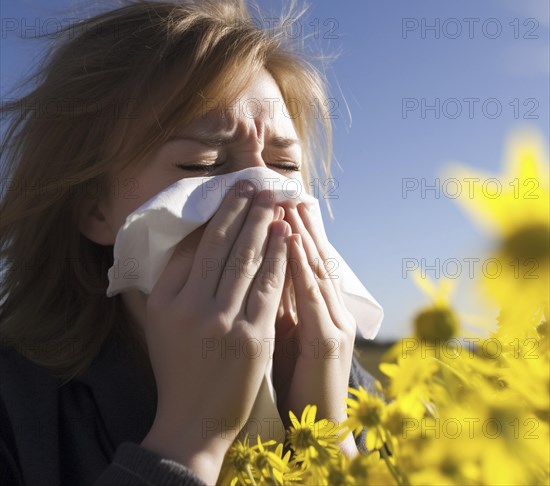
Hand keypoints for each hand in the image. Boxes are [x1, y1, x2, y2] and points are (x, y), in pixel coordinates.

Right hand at [141, 182, 290, 482]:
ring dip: (262, 225)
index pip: (194, 246)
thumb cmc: (178, 365)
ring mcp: (223, 322)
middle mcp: (191, 307)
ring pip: (246, 261)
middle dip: (242, 210)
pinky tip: (286, 235)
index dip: (217, 215)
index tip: (233, 192)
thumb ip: (169, 279)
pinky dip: (278, 257)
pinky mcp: (253, 337)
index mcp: (166, 300)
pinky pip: (268, 287)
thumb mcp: (159, 320)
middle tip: (257, 183)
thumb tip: (192, 236)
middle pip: (221, 247)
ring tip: (273, 199)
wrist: (192, 418)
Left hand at [273, 202, 357, 455]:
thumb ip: (274, 303)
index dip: (292, 228)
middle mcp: (328, 308)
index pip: (303, 259)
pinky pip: (315, 296)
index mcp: (316, 307)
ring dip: (303, 230)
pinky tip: (295, 240)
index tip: (275, 198)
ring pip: (316, 266)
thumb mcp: (283, 335)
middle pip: (313, 254)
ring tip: (289, 198)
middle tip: (283, 184)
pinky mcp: (330, 341)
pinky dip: (305, 265)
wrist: (319, 429)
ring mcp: (333, 321)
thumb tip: (249, 273)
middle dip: (297, 219)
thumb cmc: (296, 381)